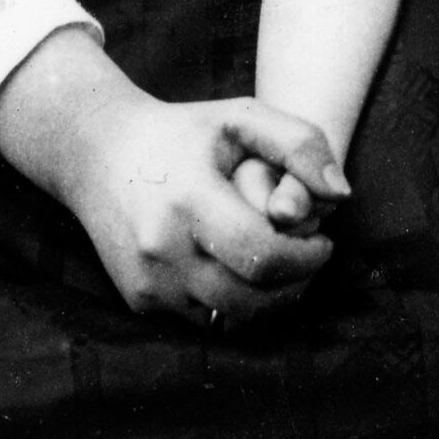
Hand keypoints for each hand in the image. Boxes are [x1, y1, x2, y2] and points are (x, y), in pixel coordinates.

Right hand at [0, 28, 349, 325]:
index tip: (322, 241)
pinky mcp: (139, 301)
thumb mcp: (241, 117)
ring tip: (281, 268)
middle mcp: (161, 249)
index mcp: (188, 200)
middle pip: (250, 300)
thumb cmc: (182, 131)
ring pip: (228, 320)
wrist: (97, 151)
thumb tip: (341, 195)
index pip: (263, 256)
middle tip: (309, 260)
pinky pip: (203, 321)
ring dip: (267, 303)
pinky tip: (241, 272)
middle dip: (294, 286)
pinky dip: (231, 306)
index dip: (306, 258)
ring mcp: (147, 282)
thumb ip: (300, 144)